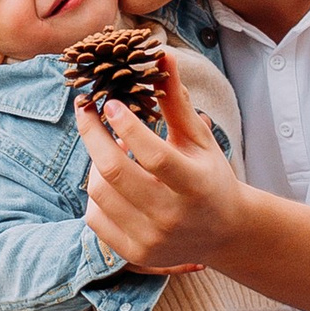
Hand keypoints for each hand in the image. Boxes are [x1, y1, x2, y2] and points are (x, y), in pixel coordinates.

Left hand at [76, 52, 247, 276]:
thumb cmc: (209, 176)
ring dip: (97, 162)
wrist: (223, 232)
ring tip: (112, 147)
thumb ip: (176, 101)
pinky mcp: (134, 254)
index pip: (152, 154)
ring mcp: (151, 239)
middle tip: (86, 110)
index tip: (110, 103)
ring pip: (98, 192)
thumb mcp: (198, 139)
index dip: (126, 125)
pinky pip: (94, 217)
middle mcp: (172, 216)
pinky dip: (96, 193)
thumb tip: (162, 56)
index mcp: (195, 186)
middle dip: (92, 134)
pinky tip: (110, 180)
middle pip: (114, 172)